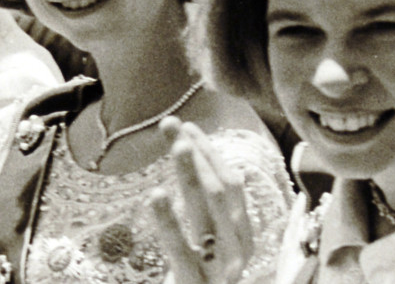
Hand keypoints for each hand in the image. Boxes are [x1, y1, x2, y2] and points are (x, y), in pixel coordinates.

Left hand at [151, 117, 253, 283]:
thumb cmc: (199, 280)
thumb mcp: (201, 242)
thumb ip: (199, 206)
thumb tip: (190, 151)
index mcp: (240, 236)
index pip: (230, 185)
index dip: (209, 153)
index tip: (185, 127)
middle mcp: (239, 250)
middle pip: (222, 193)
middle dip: (199, 155)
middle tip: (174, 126)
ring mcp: (224, 271)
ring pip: (210, 215)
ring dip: (192, 175)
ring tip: (175, 146)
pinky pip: (184, 252)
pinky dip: (169, 222)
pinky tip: (155, 195)